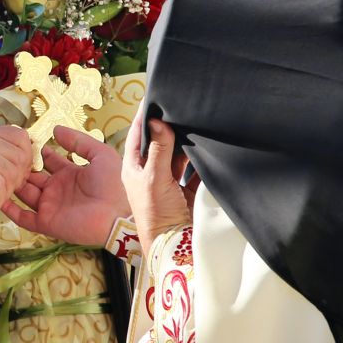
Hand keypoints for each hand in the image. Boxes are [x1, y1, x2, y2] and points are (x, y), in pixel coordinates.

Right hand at [1, 126, 129, 246]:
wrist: (119, 215)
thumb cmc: (114, 184)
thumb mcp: (100, 154)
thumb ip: (78, 141)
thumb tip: (55, 128)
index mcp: (70, 173)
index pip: (47, 160)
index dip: (36, 151)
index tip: (22, 141)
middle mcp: (57, 189)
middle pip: (32, 176)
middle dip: (20, 166)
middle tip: (6, 154)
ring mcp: (51, 206)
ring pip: (24, 194)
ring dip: (12, 184)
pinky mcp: (47, 222)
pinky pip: (24, 218)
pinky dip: (11, 210)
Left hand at [123, 109, 193, 244]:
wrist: (175, 245)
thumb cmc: (157, 215)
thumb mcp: (154, 178)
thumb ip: (158, 150)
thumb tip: (158, 120)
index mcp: (134, 168)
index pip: (137, 134)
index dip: (144, 116)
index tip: (154, 96)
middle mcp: (150, 172)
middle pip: (159, 142)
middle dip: (169, 127)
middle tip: (181, 107)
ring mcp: (168, 181)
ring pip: (178, 154)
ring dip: (186, 142)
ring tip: (196, 123)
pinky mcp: (186, 190)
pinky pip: (194, 169)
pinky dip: (201, 159)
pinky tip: (208, 147)